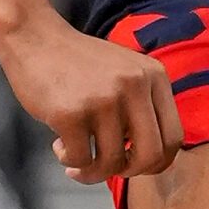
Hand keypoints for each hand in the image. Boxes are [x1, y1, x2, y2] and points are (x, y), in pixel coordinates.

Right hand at [0, 16, 184, 183]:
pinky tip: (59, 145)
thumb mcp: (126, 73)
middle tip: (107, 168)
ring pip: (111, 164)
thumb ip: (143, 107)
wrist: (35, 37)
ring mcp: (104, 99)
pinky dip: (69, 160)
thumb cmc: (78, 63)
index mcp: (154, 76)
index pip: (173, 138)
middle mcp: (135, 86)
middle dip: (128, 172)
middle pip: (150, 157)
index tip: (132, 165)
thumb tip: (151, 160)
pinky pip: (80, 159)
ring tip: (74, 158)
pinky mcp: (71, 113)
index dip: (155, 163)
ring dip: (91, 171)